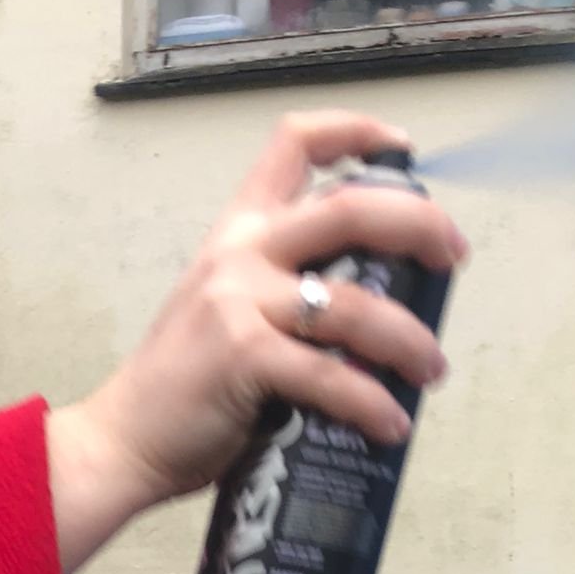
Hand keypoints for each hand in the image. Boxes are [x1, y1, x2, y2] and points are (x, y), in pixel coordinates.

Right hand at [46, 111, 467, 572]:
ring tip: (430, 370)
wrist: (123, 441)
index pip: (294, 144)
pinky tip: (389, 423)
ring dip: (409, 339)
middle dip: (419, 227)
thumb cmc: (179, 391)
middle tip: (451, 259)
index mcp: (236, 234)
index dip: (357, 132)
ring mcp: (240, 304)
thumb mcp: (223, 313)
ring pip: (354, 304)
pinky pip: (331, 376)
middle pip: (350, 208)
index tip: (402, 150)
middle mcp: (240, 255)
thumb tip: (367, 313)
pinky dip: (371, 403)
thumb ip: (282, 293)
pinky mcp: (244, 358)